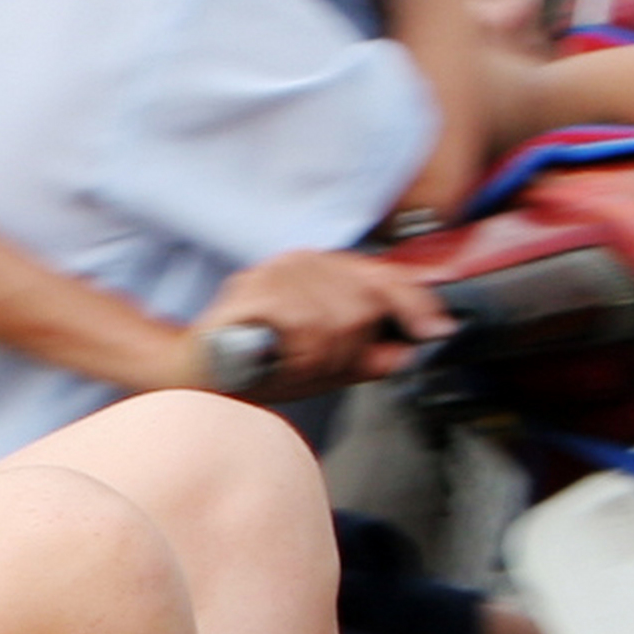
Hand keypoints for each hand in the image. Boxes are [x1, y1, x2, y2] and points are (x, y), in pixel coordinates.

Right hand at [196, 244, 444, 392]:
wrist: (198, 372)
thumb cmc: (258, 365)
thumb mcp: (327, 364)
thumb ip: (369, 355)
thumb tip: (409, 351)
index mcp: (325, 271)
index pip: (388, 275)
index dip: (417, 303)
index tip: (435, 329)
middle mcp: (304, 261)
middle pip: (367, 301)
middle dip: (352, 348)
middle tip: (318, 368)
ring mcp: (278, 271)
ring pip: (340, 318)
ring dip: (322, 358)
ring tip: (293, 366)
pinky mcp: (257, 290)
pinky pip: (307, 326)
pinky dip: (300, 355)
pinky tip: (280, 360)